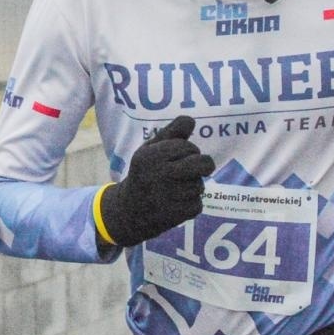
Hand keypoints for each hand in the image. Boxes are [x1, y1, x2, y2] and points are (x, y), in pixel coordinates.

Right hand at [97, 116, 214, 246]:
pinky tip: (176, 203)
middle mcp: (159, 174)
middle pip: (202, 164)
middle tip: (196, 169)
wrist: (129, 211)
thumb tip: (191, 120)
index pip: (188, 147)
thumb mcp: (150, 150)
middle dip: (204, 165)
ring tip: (177, 189)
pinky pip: (197, 204)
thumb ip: (171, 134)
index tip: (181, 157)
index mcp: (151, 156)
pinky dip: (191, 204)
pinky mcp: (176, 214)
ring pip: (200, 185)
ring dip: (193, 187)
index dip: (190, 150)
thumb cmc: (144, 174)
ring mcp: (168, 196)